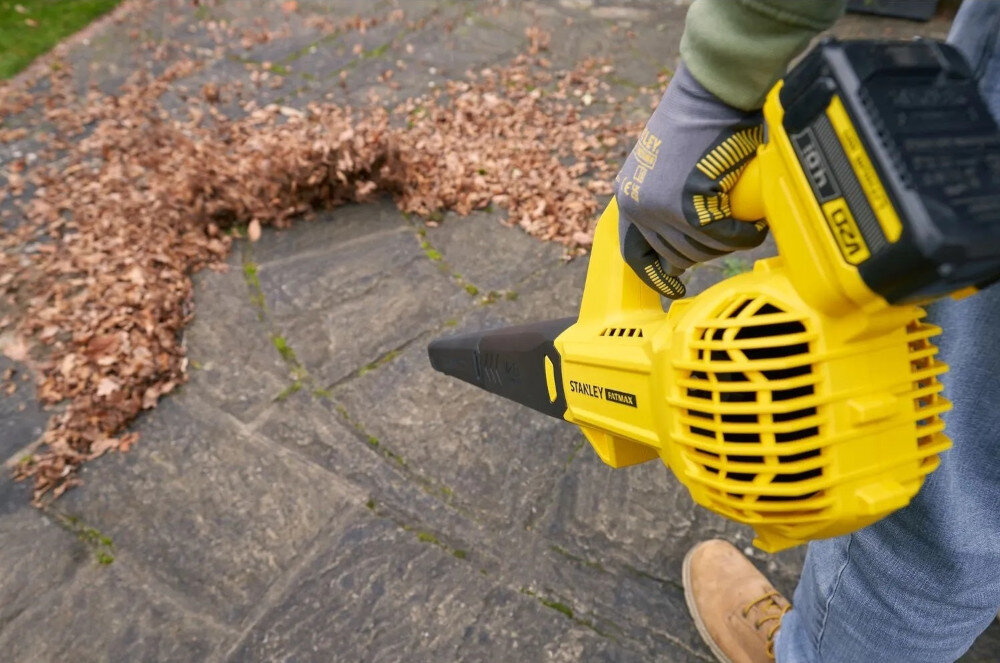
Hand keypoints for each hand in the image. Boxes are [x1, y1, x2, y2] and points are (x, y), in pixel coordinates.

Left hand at [615, 63, 767, 298]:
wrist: (711, 93)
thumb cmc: (699, 120)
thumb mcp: (669, 166)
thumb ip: (669, 201)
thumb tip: (686, 249)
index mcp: (628, 195)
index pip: (634, 252)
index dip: (655, 274)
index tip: (673, 287)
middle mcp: (637, 206)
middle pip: (675, 255)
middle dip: (706, 251)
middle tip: (729, 234)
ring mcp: (660, 209)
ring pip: (702, 250)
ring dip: (727, 243)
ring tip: (744, 224)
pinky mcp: (689, 207)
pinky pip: (725, 238)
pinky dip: (744, 235)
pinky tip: (754, 223)